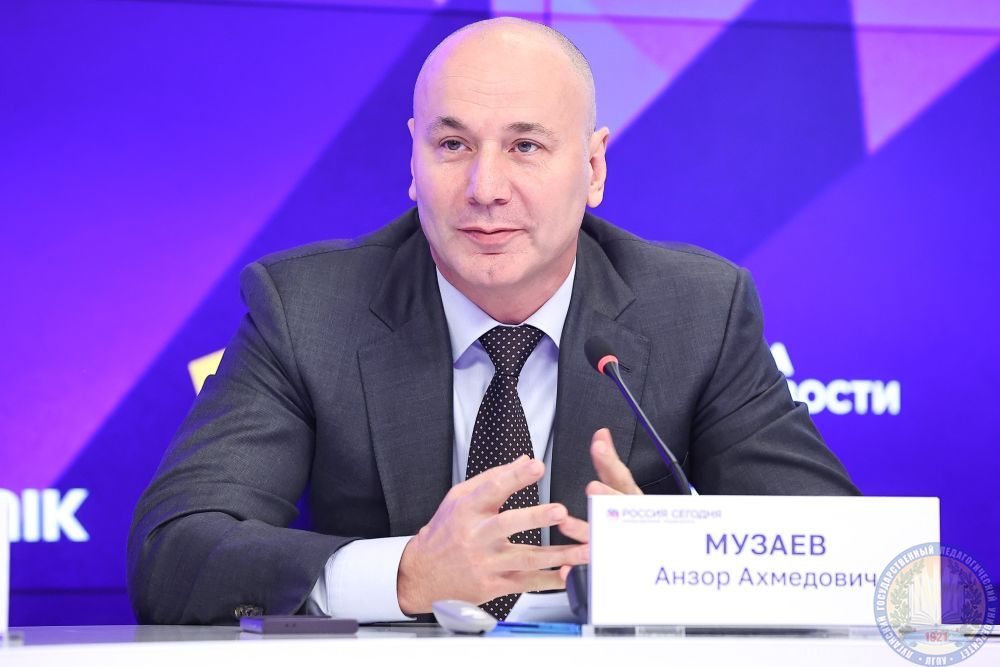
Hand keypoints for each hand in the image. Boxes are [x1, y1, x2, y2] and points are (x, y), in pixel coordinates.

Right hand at [396, 455, 589, 614]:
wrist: (424, 573)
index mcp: (467, 510)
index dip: (515, 477)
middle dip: (536, 517)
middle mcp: (476, 536)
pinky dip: (550, 580)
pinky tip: (569, 575)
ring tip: (583, 550)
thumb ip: (493, 478)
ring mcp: (486, 563)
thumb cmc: (445, 531)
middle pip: (507, 525)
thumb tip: (524, 460)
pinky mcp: (493, 585)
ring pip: (525, 558)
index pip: (492, 489)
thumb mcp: (459, 498)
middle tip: (560, 511)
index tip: (536, 466)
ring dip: (557, 554)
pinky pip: (527, 583)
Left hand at [557, 428, 641, 580]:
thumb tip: (601, 434)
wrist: (664, 558)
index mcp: (631, 502)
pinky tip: (566, 569)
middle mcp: (629, 522)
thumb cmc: (639, 520)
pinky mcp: (612, 569)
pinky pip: (595, 570)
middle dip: (607, 498)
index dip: (609, 462)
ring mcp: (621, 545)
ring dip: (584, 531)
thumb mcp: (624, 490)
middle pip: (620, 508)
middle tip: (593, 488)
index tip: (598, 446)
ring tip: (566, 523)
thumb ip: (610, 465)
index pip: (621, 478)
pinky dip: (579, 572)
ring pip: (604, 538)